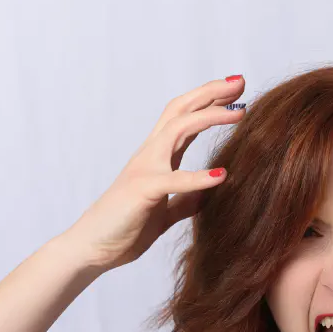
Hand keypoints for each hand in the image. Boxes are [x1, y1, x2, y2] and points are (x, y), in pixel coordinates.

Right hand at [63, 76, 245, 271]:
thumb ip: (185, 200)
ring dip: (210, 118)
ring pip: (177, 129)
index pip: (185, 118)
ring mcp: (144, 169)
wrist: (92, 249)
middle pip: (181, 110)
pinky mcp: (143, 191)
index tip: (237, 92)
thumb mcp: (164, 211)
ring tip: (240, 115)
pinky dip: (198, 177)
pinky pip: (173, 180)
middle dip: (210, 93)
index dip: (209, 101)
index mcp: (157, 157)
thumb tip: (208, 193)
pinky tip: (222, 175)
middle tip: (241, 82)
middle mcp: (150, 155)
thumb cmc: (124, 227)